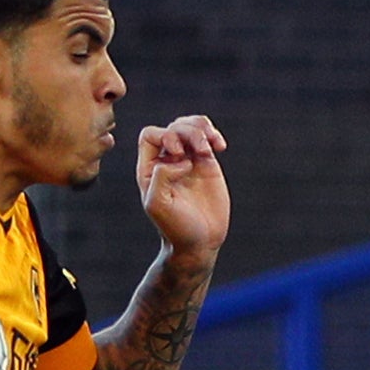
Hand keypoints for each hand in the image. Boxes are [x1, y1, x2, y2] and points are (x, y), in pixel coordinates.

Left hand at [136, 116, 228, 260]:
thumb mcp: (158, 203)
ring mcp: (188, 160)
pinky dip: (213, 135)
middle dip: (187, 133)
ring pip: (190, 127)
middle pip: (173, 127)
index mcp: (149, 168)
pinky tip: (220, 147)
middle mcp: (167, 161)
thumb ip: (161, 175)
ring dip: (202, 130)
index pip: (151, 135)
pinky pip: (207, 138)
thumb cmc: (175, 227)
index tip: (179, 155)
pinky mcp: (207, 164)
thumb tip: (182, 159)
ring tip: (212, 147)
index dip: (165, 137)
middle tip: (200, 152)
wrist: (199, 243)